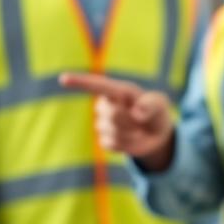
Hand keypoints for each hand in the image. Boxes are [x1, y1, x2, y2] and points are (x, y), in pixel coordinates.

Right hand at [59, 72, 174, 170]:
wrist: (155, 133)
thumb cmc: (156, 112)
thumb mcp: (160, 104)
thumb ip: (152, 105)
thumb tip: (137, 113)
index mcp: (118, 91)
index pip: (97, 85)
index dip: (80, 82)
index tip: (63, 79)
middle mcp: (106, 105)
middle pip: (113, 115)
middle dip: (131, 121)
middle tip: (142, 120)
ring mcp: (103, 123)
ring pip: (113, 131)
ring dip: (131, 134)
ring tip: (139, 129)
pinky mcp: (105, 140)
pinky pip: (113, 145)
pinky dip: (127, 145)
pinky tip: (132, 139)